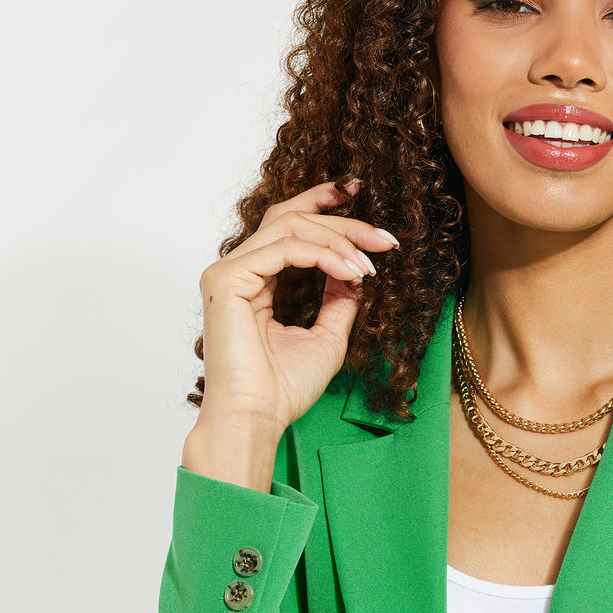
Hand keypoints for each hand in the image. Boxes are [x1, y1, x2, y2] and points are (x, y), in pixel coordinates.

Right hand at [194, 178, 399, 439]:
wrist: (258, 419)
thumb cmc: (283, 389)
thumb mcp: (328, 335)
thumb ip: (340, 298)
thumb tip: (357, 269)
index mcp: (254, 280)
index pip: (288, 225)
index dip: (323, 203)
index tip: (361, 193)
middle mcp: (238, 270)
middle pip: (292, 218)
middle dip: (343, 221)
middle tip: (385, 238)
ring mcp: (228, 272)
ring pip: (290, 226)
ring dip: (340, 240)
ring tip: (372, 264)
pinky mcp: (226, 280)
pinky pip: (285, 249)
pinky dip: (325, 256)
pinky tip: (353, 273)